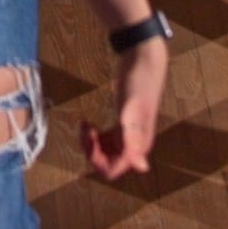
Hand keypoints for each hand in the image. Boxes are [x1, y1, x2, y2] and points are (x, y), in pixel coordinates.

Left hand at [85, 34, 169, 178]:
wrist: (143, 59)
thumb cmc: (138, 81)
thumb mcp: (131, 109)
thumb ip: (134, 137)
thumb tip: (141, 167)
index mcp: (138, 145)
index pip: (112, 169)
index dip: (96, 159)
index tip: (89, 136)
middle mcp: (134, 145)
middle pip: (107, 164)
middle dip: (91, 151)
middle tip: (84, 128)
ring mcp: (128, 135)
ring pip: (105, 153)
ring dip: (91, 144)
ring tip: (84, 125)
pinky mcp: (122, 125)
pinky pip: (106, 141)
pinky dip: (94, 136)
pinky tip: (87, 122)